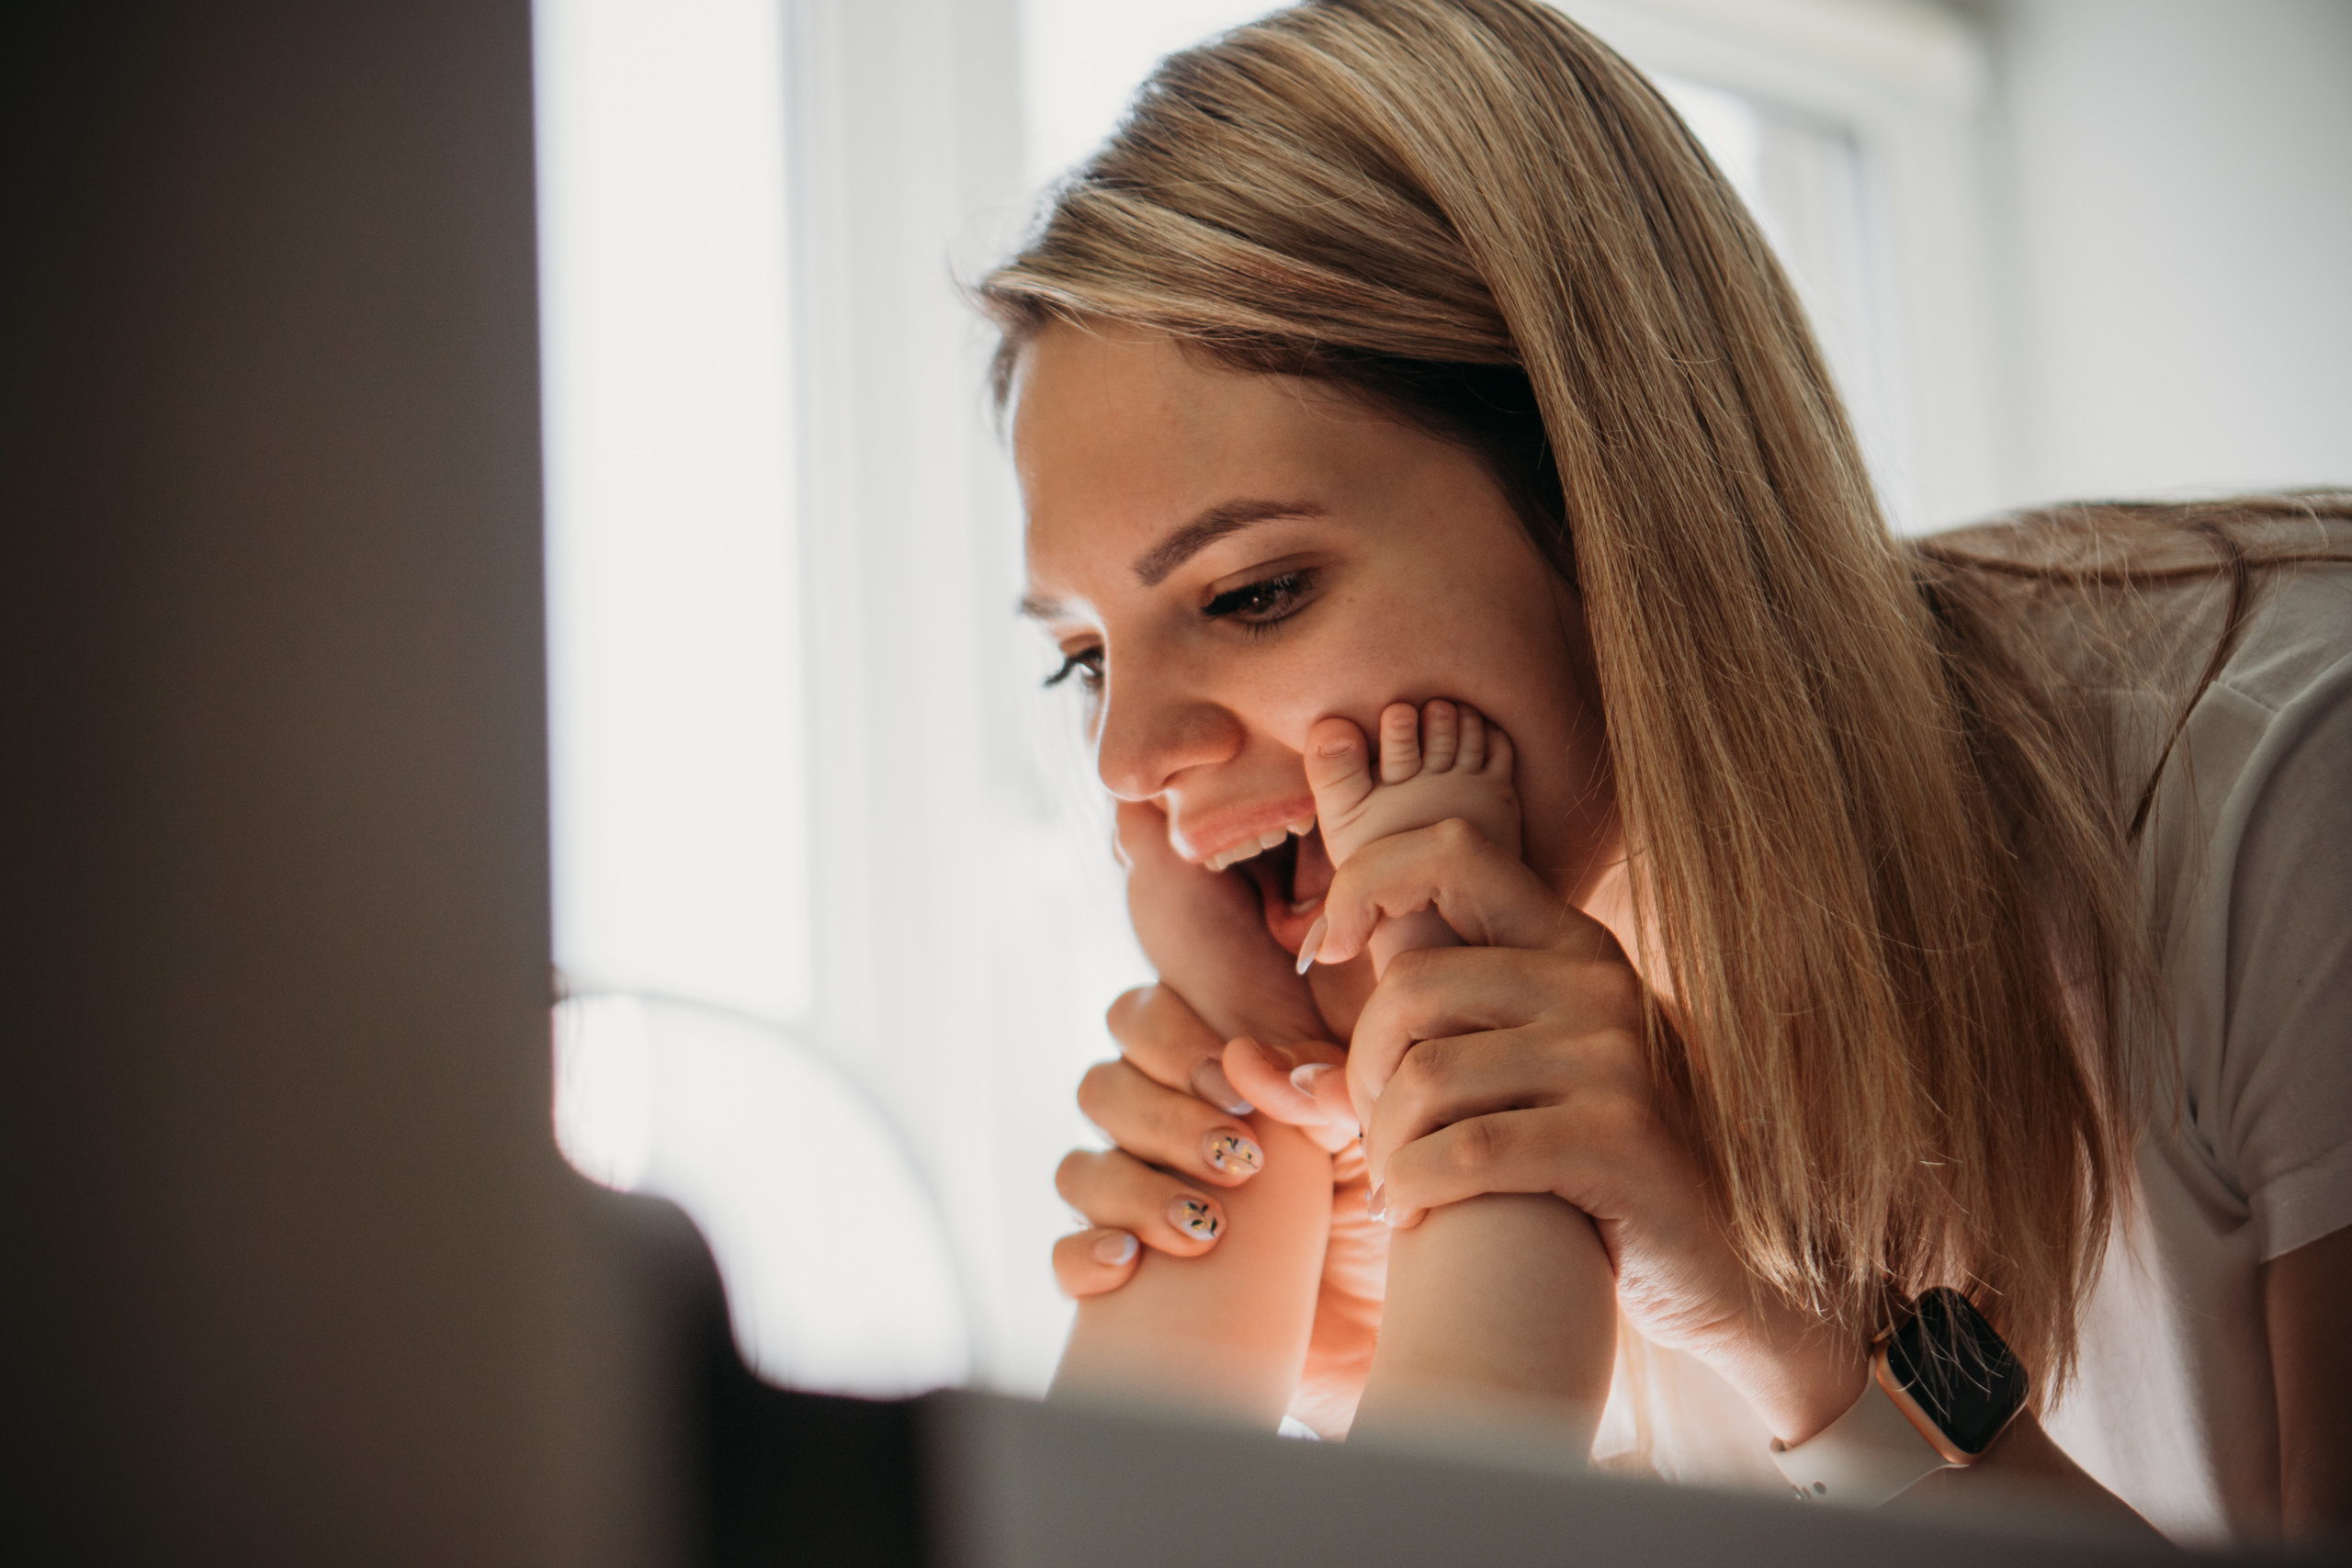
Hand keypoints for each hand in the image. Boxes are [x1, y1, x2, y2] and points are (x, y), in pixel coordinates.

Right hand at [1051, 975, 1387, 1434]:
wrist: (1396, 1327)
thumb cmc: (1382, 1209)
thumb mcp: (1372, 1138)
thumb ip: (1326, 1083)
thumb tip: (1249, 1062)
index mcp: (1210, 1078)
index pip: (1142, 1018)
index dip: (1170, 1040)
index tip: (1234, 1088)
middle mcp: (1160, 1133)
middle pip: (1101, 1087)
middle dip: (1163, 1119)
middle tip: (1238, 1160)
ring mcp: (1136, 1208)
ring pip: (1079, 1169)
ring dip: (1134, 1189)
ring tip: (1210, 1228)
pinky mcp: (1127, 1287)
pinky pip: (1065, 1258)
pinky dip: (1087, 1254)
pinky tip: (1131, 1261)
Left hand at [1310, 818, 1869, 1442]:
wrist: (1709, 1268)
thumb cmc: (1580, 1176)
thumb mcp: (1502, 1087)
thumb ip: (1402, 1056)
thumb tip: (1261, 1066)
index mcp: (1567, 945)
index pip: (1451, 851)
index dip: (1366, 882)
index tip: (1323, 951)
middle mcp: (1596, 981)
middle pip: (1412, 985)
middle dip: (1364, 1071)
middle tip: (1371, 1132)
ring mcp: (1617, 1055)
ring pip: (1428, 1076)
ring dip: (1386, 1145)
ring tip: (1397, 1183)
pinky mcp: (1621, 1136)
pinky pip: (1468, 1149)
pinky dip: (1415, 1186)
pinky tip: (1415, 1215)